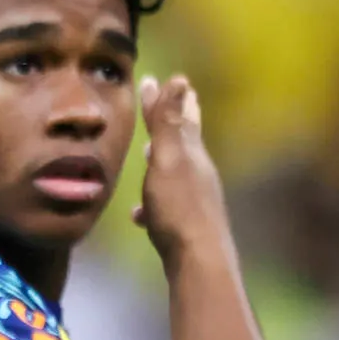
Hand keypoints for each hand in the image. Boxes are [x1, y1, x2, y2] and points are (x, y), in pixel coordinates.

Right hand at [133, 74, 231, 267]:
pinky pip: (167, 206)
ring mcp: (195, 200)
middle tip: (184, 99)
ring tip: (151, 149)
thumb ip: (168, 123)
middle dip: (181, 119)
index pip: (180, 117)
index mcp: (192, 154)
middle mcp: (198, 172)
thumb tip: (178, 79)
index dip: (168, 99)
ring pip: (178, 171)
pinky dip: (153, 202)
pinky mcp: (186, 225)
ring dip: (165, 158)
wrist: (198, 261)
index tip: (160, 78)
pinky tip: (140, 214)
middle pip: (188, 139)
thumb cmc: (179, 207)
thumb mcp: (169, 159)